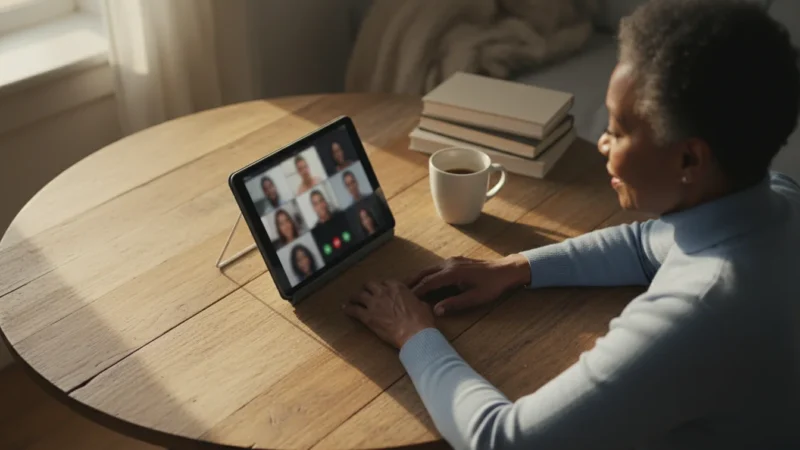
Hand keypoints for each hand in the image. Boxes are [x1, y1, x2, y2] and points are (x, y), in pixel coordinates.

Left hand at [343, 280, 434, 348]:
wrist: (415, 334)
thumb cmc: (422, 320)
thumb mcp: (422, 305)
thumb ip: (414, 300)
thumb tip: (416, 302)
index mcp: (397, 287)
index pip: (386, 282)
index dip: (383, 286)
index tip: (382, 290)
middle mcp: (383, 292)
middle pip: (369, 285)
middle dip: (367, 288)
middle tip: (366, 292)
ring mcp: (374, 303)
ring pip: (359, 295)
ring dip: (355, 297)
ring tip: (352, 299)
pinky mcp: (368, 317)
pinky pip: (354, 310)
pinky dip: (349, 309)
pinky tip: (345, 309)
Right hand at [407, 254, 530, 315]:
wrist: (505, 270)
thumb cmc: (492, 286)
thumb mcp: (475, 298)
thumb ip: (454, 304)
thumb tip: (435, 310)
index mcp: (452, 273)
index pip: (428, 282)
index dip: (416, 291)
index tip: (405, 299)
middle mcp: (449, 264)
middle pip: (425, 272)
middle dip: (411, 281)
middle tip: (397, 290)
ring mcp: (452, 261)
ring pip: (430, 269)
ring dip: (418, 277)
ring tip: (407, 287)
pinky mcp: (456, 261)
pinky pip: (436, 268)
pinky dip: (427, 274)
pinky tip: (424, 281)